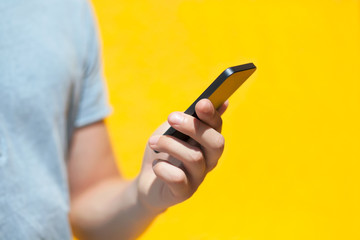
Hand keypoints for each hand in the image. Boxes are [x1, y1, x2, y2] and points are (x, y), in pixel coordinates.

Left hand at [137, 99, 228, 213]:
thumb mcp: (173, 130)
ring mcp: (198, 178)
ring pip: (194, 157)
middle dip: (193, 127)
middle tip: (171, 118)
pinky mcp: (185, 192)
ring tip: (153, 142)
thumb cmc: (163, 151)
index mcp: (207, 142)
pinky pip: (178, 178)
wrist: (147, 180)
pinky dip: (162, 167)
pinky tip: (156, 166)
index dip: (211, 115)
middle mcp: (209, 160)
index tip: (201, 103)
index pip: (217, 127)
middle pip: (216, 143)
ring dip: (169, 144)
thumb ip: (191, 117)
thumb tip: (223, 102)